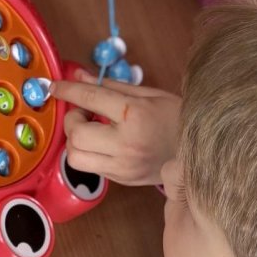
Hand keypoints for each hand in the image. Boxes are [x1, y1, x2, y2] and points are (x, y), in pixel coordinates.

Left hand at [53, 73, 180, 185]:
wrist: (202, 151)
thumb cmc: (177, 117)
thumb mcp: (148, 94)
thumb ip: (111, 86)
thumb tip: (79, 76)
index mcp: (135, 115)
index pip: (91, 98)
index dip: (67, 90)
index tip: (53, 86)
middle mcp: (126, 144)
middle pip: (75, 135)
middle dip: (71, 120)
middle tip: (83, 112)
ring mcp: (123, 166)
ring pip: (75, 157)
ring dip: (75, 140)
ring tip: (91, 130)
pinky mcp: (122, 180)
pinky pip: (90, 167)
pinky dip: (88, 153)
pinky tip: (103, 143)